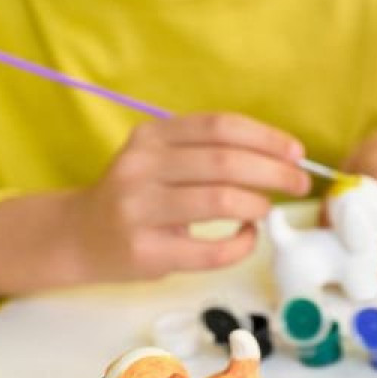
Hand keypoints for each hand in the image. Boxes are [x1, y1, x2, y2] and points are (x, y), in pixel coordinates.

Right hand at [0, 113, 310, 297]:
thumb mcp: (160, 158)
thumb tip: (281, 156)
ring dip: (257, 204)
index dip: (267, 137)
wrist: (77, 237)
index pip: (220, 127)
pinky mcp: (146, 251)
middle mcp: (141, 167)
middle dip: (275, 171)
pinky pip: (212, 250)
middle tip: (299, 183)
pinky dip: (242, 244)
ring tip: (264, 209)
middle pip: (226, 161)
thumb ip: (207, 151)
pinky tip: (246, 237)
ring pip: (221, 200)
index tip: (296, 152)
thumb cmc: (137, 196)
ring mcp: (140, 210)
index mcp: (151, 137)